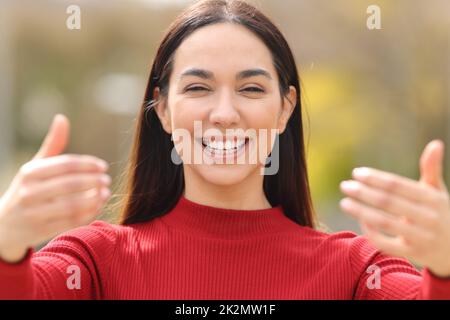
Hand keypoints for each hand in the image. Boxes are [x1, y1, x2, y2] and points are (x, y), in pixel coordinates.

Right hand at [0, 114, 110, 262]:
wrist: (4, 226)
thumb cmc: (28, 189)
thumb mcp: (35, 167)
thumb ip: (52, 145)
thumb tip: (62, 118)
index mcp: (30, 173)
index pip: (65, 165)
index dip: (88, 165)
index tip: (103, 166)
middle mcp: (29, 192)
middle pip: (70, 185)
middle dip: (93, 181)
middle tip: (107, 180)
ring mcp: (34, 213)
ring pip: (71, 206)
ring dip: (93, 199)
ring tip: (106, 193)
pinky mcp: (40, 231)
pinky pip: (70, 222)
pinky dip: (88, 214)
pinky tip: (98, 207)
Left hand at [339, 140, 449, 276]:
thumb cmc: (441, 214)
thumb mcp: (438, 192)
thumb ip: (432, 169)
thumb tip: (435, 143)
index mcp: (433, 199)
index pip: (398, 185)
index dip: (375, 178)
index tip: (357, 173)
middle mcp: (429, 218)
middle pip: (388, 202)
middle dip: (363, 193)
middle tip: (344, 186)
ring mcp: (421, 238)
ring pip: (384, 223)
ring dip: (360, 211)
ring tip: (344, 202)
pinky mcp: (413, 254)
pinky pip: (386, 244)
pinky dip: (371, 233)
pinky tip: (360, 221)